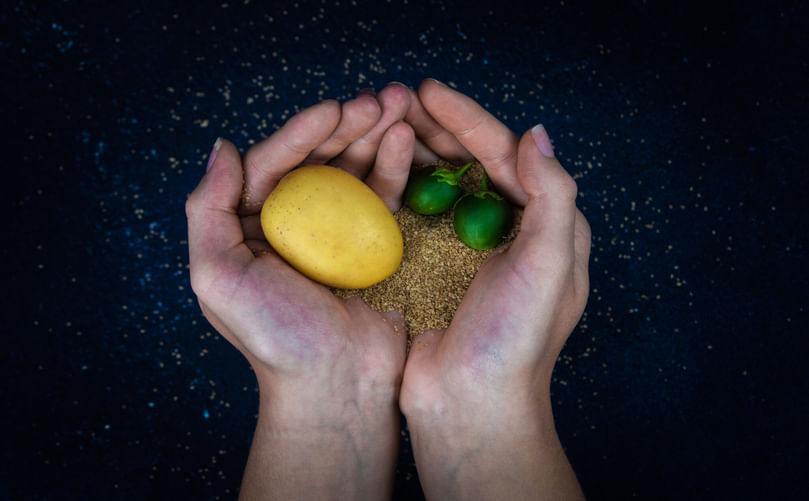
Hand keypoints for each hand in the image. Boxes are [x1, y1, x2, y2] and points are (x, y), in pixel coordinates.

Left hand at [186, 84, 414, 499]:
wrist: (336, 387)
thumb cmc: (275, 339)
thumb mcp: (219, 277)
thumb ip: (208, 210)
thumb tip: (222, 147)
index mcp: (248, 229)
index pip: (272, 165)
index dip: (302, 133)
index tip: (335, 109)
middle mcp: (289, 225)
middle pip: (317, 161)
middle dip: (346, 126)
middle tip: (379, 99)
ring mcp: (332, 234)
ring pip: (351, 171)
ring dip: (374, 135)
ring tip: (400, 106)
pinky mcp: (369, 245)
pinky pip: (380, 196)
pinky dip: (393, 167)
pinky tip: (405, 141)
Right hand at [397, 79, 590, 498]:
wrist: (472, 408)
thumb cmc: (514, 342)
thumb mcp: (547, 265)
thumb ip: (552, 195)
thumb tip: (535, 133)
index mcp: (546, 227)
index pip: (507, 156)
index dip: (469, 119)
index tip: (429, 91)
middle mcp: (512, 233)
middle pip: (474, 164)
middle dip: (438, 128)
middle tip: (399, 97)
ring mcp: (470, 251)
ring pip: (443, 183)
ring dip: (416, 150)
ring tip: (384, 121)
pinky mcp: (436, 269)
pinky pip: (418, 215)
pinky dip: (398, 187)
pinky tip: (375, 169)